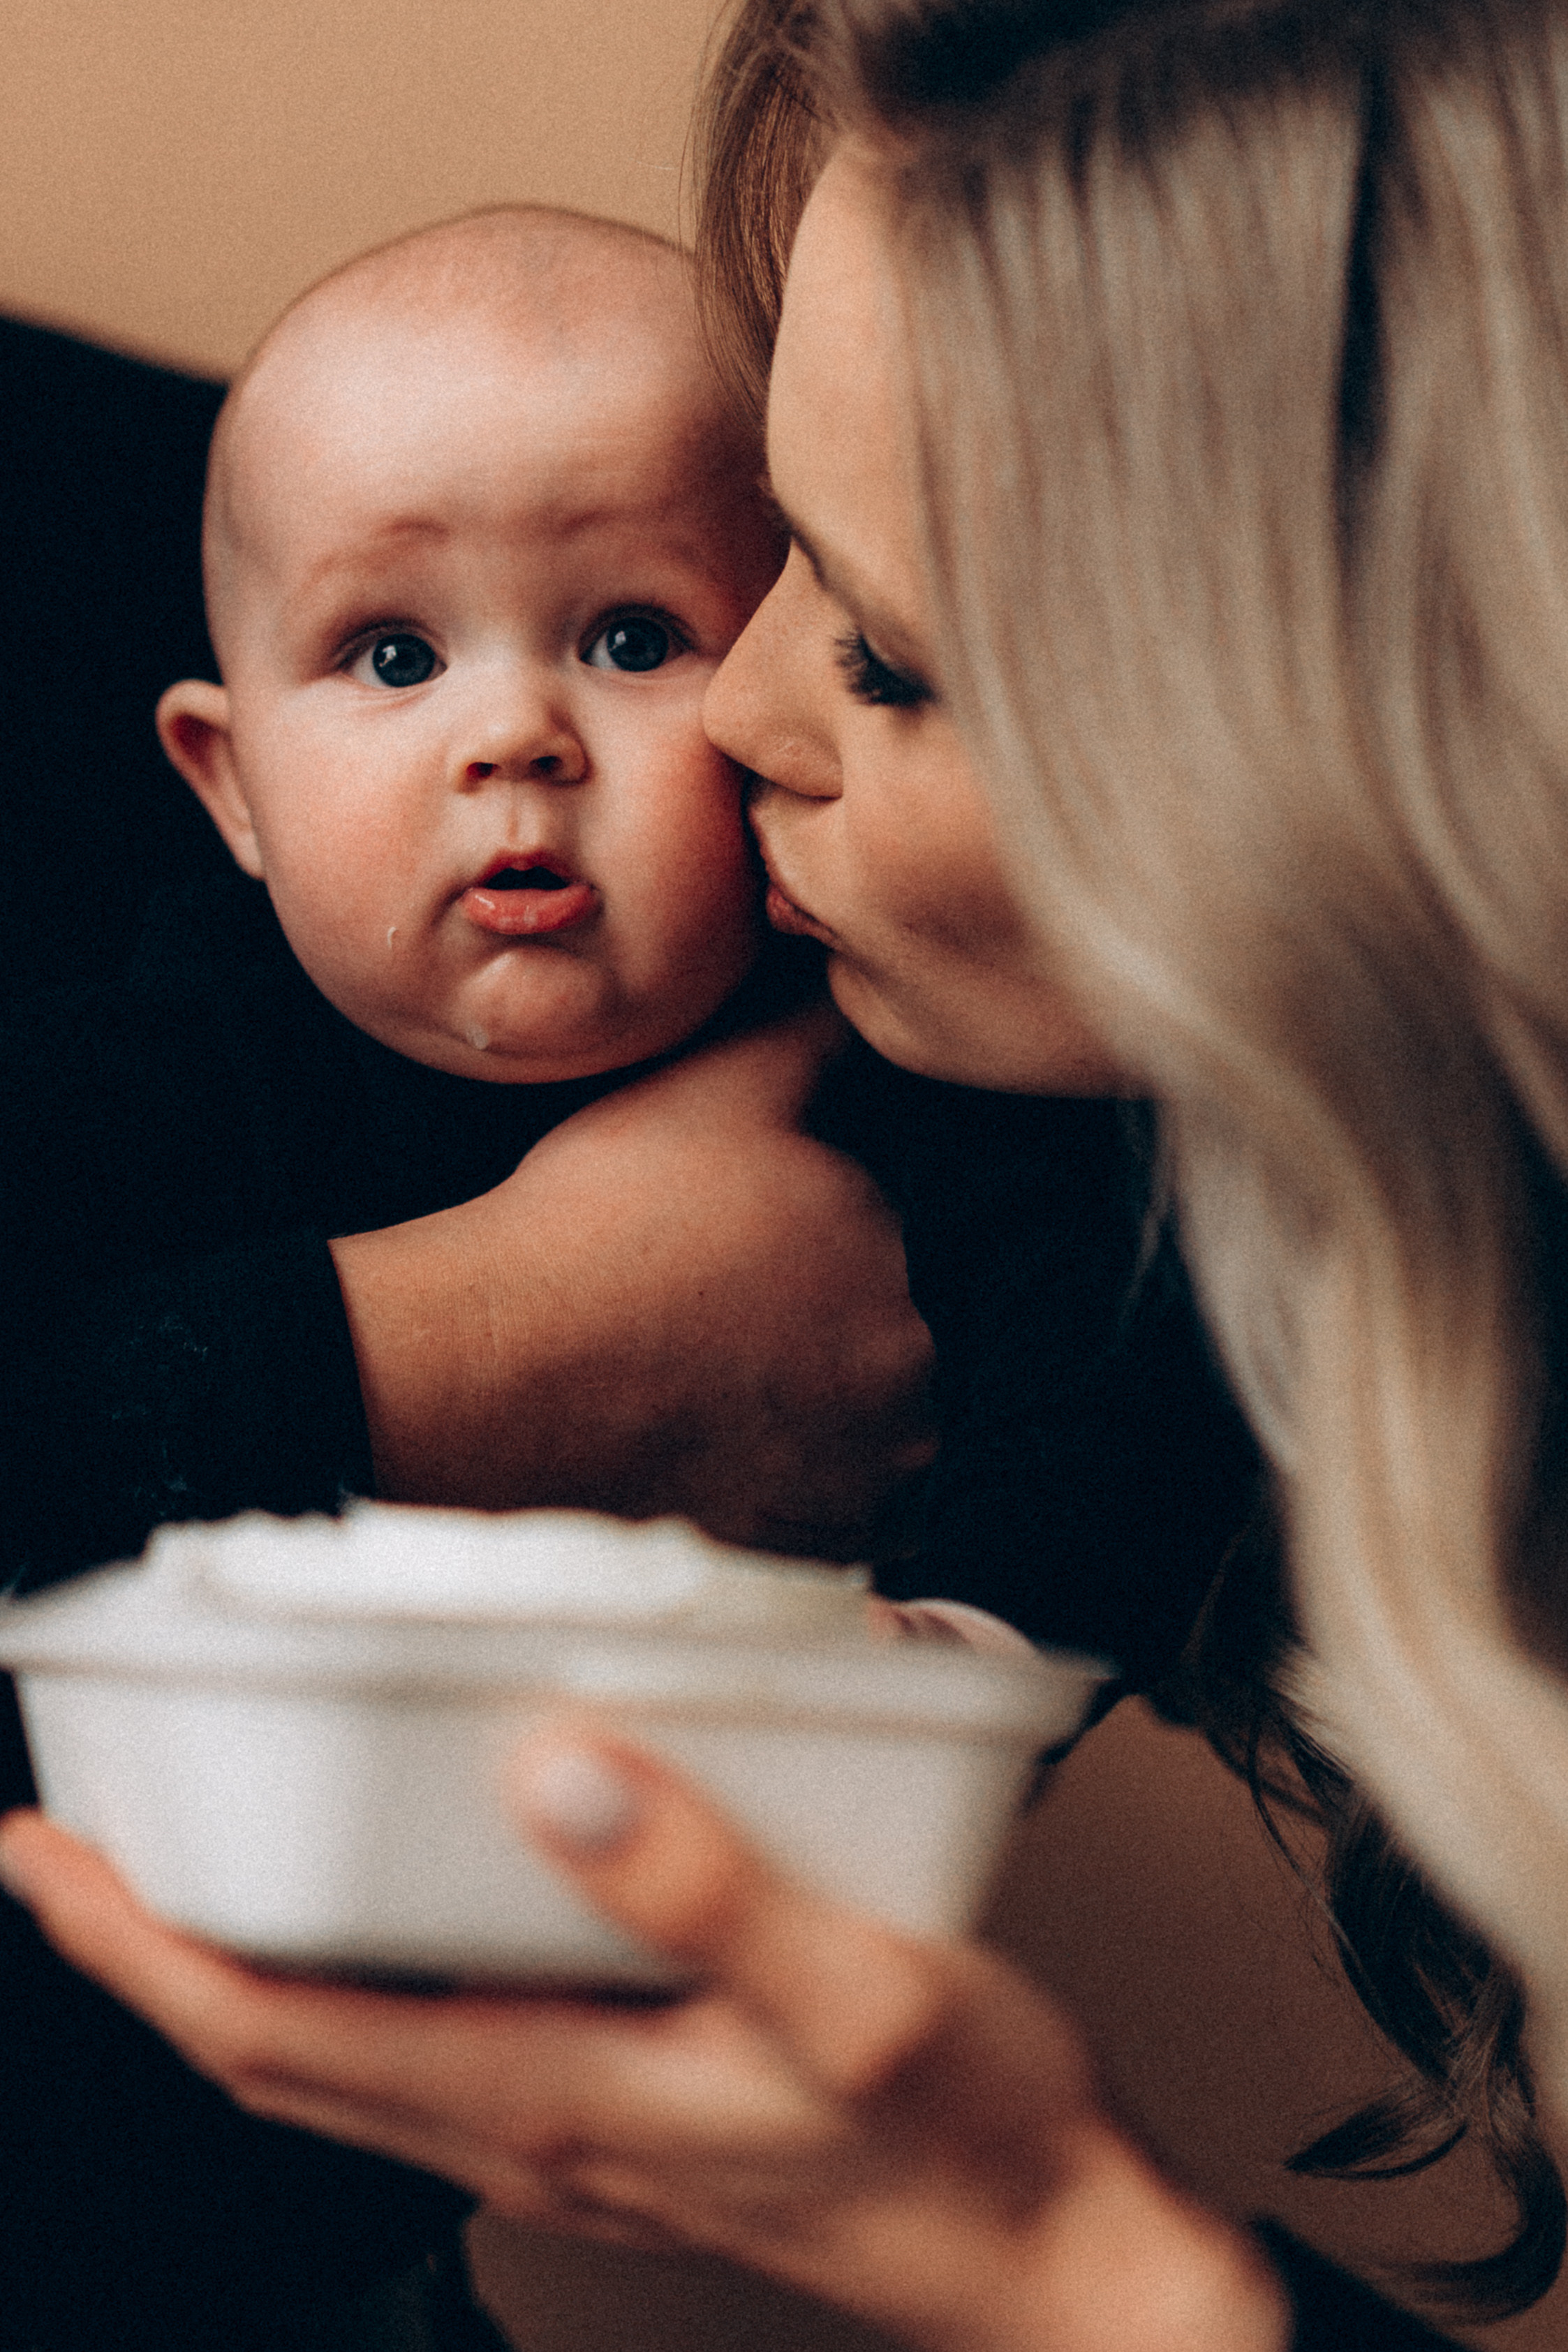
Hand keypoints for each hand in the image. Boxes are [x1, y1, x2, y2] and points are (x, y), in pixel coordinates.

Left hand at [0, 1741, 1285, 2351]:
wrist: (1052, 2251)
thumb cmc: (969, 2137)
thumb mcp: (853, 1991)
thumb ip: (700, 1881)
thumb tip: (550, 1770)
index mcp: (552, 2091)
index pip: (267, 2024)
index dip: (133, 1939)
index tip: (42, 1848)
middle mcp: (532, 2122)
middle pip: (271, 2043)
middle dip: (147, 1948)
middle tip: (74, 1843)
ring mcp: (572, 2129)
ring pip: (342, 2055)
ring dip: (238, 1965)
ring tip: (195, 1865)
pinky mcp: (621, 2110)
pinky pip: (431, 2049)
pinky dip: (356, 1981)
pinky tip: (392, 1917)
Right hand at [330, 1003, 934, 1557]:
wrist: (498, 1374)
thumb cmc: (598, 1225)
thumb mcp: (718, 1088)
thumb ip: (813, 1036)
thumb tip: (862, 991)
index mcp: (894, 1257)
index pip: (870, 1233)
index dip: (789, 1230)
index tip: (710, 1241)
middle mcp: (909, 1379)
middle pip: (869, 1337)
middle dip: (803, 1325)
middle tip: (689, 1312)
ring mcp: (862, 1480)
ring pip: (851, 1426)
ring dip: (798, 1408)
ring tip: (686, 1381)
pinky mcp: (811, 1556)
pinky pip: (825, 1517)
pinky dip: (784, 1490)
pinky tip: (703, 1450)